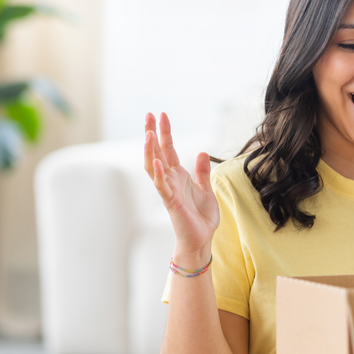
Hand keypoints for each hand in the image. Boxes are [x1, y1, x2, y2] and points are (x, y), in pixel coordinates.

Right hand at [143, 112, 218, 264]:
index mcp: (178, 176)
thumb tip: (201, 153)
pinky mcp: (171, 202)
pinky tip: (156, 159)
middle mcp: (170, 180)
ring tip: (148, 132)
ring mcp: (168, 190)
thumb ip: (202, 172)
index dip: (164, 132)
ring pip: (154, 166)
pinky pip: (161, 185)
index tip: (161, 114)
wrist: (202, 239)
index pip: (167, 149)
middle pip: (157, 152)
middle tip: (148, 114)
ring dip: (150, 150)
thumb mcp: (206, 189)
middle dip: (152, 133)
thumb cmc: (201, 218)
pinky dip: (158, 172)